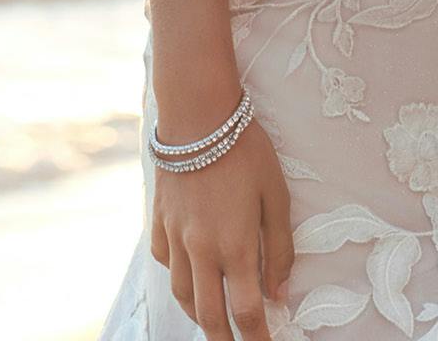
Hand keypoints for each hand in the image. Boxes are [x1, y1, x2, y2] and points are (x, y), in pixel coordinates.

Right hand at [149, 119, 294, 339]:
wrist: (198, 118)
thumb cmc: (245, 151)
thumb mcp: (275, 194)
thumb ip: (279, 246)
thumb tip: (279, 292)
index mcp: (234, 246)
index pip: (246, 310)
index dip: (256, 336)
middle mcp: (201, 252)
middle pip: (209, 315)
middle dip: (224, 338)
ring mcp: (175, 240)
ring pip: (183, 296)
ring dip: (199, 315)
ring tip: (214, 321)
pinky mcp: (158, 225)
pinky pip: (166, 265)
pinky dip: (179, 278)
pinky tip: (189, 275)